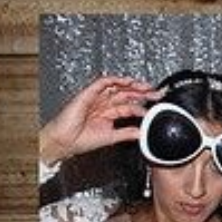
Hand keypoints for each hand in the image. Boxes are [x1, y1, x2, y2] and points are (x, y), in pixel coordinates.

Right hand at [39, 75, 157, 165]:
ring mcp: (95, 98)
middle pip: (125, 94)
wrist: (64, 141)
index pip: (129, 106)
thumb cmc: (80, 140)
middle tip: (156, 93)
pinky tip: (126, 81)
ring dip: (131, 85)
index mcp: (108, 113)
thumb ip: (127, 133)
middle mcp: (102, 104)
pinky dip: (114, 80)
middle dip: (142, 93)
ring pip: (116, 87)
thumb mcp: (111, 137)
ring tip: (146, 86)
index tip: (155, 106)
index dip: (143, 105)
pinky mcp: (87, 94)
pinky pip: (101, 83)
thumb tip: (142, 133)